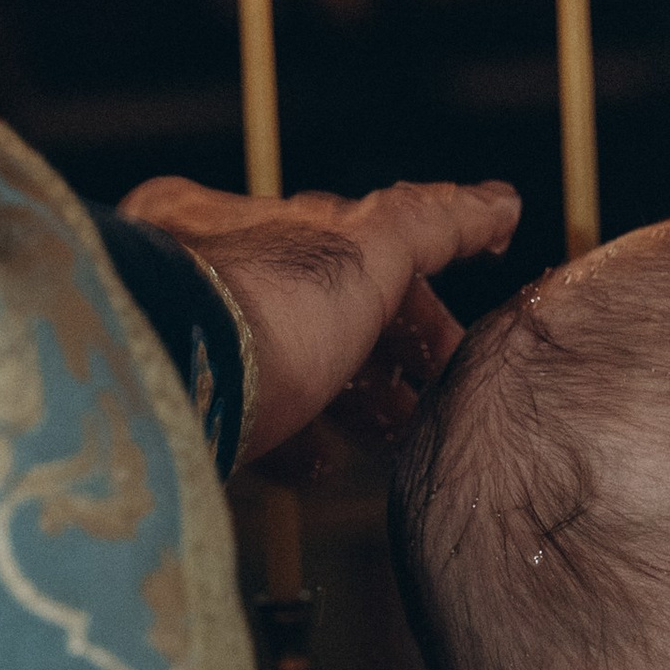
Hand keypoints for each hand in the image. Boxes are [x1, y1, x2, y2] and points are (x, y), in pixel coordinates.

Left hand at [118, 174, 519, 463]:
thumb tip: (498, 202)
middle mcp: (201, 278)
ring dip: (349, 406)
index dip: (410, 291)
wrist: (172, 396)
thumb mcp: (366, 249)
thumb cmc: (265, 305)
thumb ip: (432, 223)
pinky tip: (325, 467)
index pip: (339, 246)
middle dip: (384, 358)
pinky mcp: (182, 418)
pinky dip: (296, 445)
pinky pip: (248, 426)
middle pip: (316, 313)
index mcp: (235, 221)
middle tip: (434, 401)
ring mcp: (189, 352)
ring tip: (395, 442)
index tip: (451, 342)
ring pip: (286, 372)